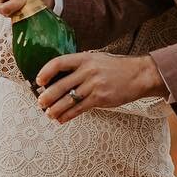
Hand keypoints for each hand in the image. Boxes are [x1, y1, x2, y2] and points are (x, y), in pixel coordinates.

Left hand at [35, 51, 166, 122]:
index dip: (46, 72)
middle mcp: (88, 71)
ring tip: (48, 114)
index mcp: (85, 58)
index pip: (59, 62)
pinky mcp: (100, 98)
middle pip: (61, 85)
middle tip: (40, 102)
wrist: (139, 75)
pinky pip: (80, 109)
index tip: (38, 81)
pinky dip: (68, 115)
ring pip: (69, 100)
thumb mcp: (96, 59)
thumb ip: (79, 67)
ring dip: (56, 109)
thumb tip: (59, 78)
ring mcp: (94, 85)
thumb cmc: (116, 68)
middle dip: (47, 96)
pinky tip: (62, 119)